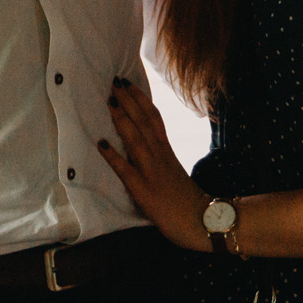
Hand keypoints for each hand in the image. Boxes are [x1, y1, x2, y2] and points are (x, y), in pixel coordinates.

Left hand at [99, 77, 210, 252]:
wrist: (202, 221)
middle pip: (144, 121)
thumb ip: (162, 157)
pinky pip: (125, 169)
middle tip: (114, 81)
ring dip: (121, 118)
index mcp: (167, 150)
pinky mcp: (143, 189)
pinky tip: (100, 143)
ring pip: (135, 138)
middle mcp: (160, 155)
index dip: (140, 99)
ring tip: (109, 100)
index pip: (154, 118)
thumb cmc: (187, 200)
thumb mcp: (175, 171)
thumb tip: (147, 146)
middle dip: (129, 100)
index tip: (129, 83)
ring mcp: (152, 171)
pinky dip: (112, 155)